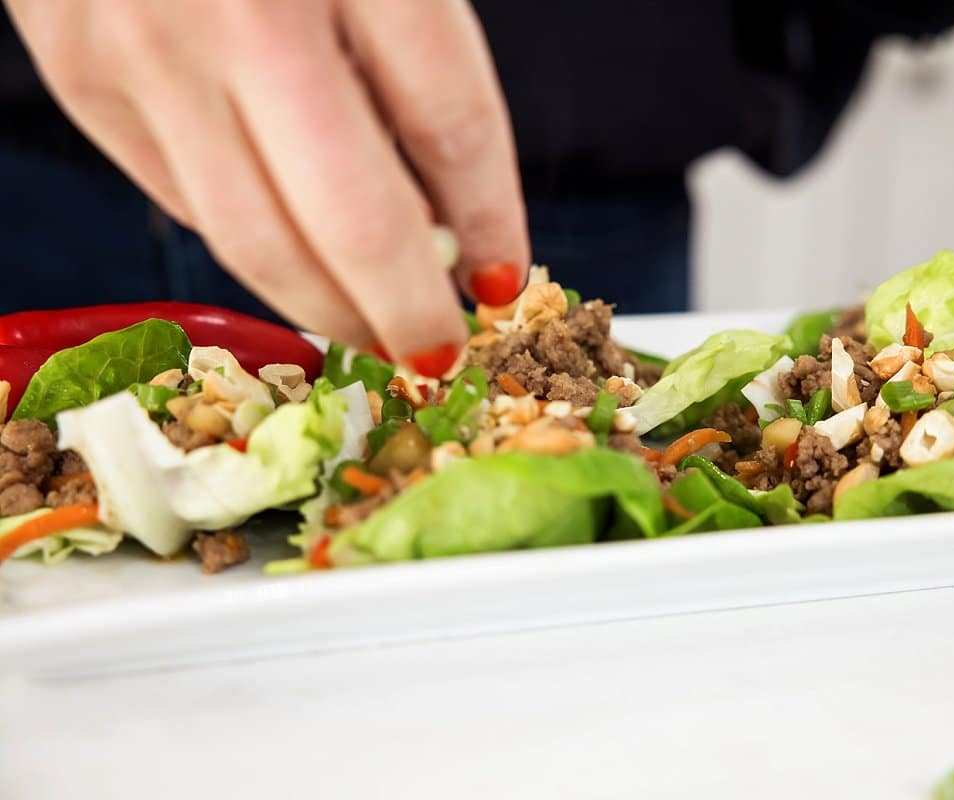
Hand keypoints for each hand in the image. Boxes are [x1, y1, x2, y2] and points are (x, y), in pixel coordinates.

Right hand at [5, 0, 529, 375]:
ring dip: (332, 310)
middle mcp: (242, 14)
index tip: (506, 277)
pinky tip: (296, 264)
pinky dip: (257, 251)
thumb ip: (417, 57)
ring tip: (375, 332)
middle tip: (440, 353)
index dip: (493, 223)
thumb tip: (451, 217)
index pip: (454, 127)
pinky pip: (191, 208)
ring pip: (259, 244)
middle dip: (411, 312)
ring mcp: (147, 52)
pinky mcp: (84, 80)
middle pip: (356, 224)